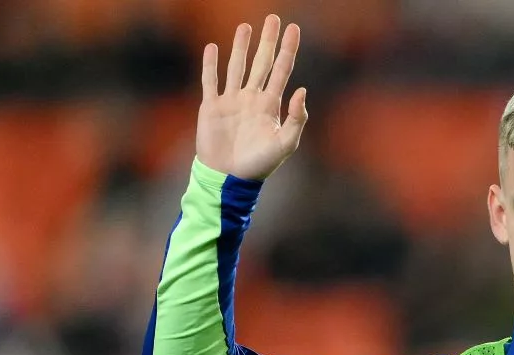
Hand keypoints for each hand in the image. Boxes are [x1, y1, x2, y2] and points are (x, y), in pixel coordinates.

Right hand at [197, 15, 306, 180]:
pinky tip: (213, 48)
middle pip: (262, 62)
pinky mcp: (212, 107)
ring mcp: (231, 101)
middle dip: (268, 41)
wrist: (229, 177)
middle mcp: (252, 98)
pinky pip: (211, 81)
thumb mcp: (285, 144)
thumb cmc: (260, 164)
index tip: (294, 29)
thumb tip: (302, 90)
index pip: (282, 70)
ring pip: (237, 66)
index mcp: (271, 105)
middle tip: (273, 18)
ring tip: (245, 27)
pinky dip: (211, 64)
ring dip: (241, 47)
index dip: (288, 49)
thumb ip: (296, 118)